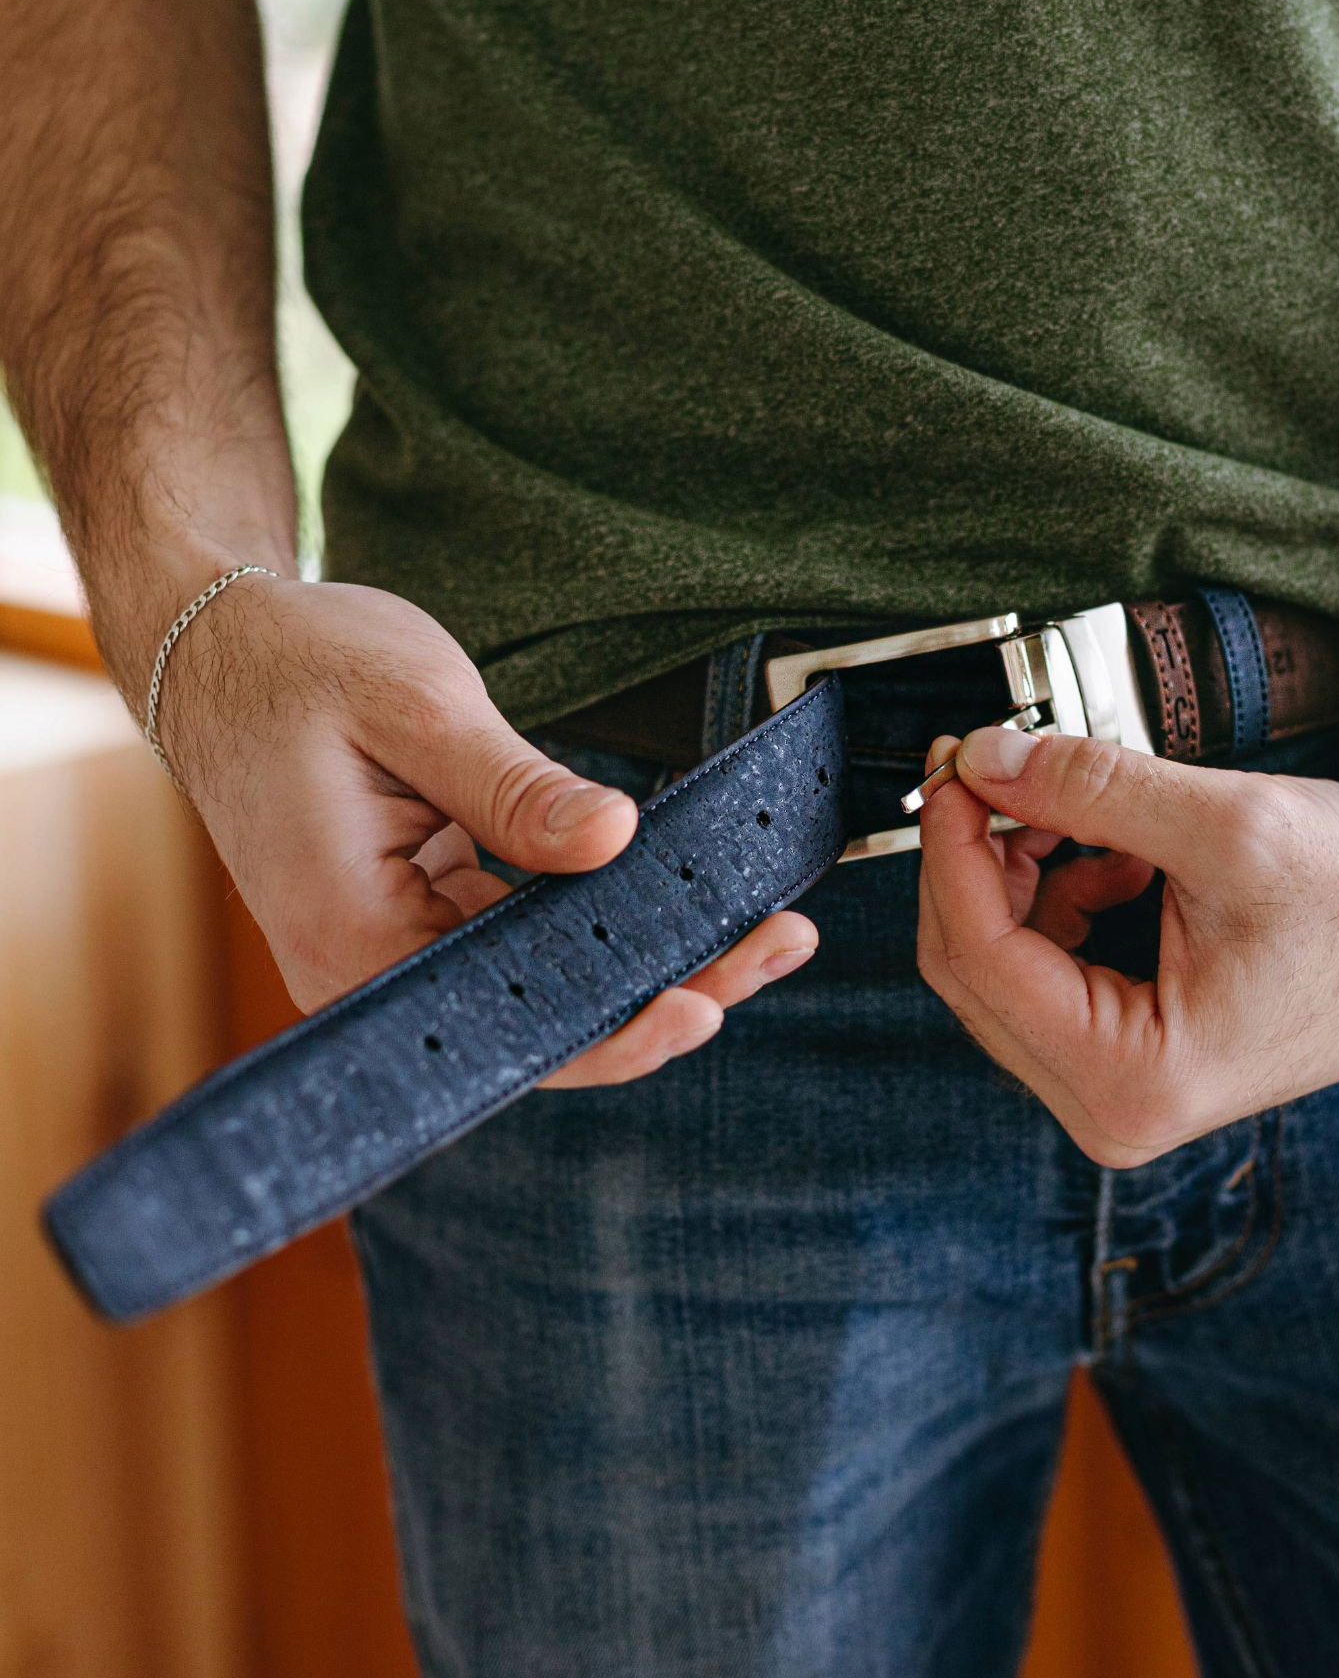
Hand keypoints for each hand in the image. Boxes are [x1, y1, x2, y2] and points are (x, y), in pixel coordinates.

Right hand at [161, 574, 815, 1080]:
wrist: (221, 650)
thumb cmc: (296, 667)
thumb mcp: (414, 708)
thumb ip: (516, 787)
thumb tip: (620, 841)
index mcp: (353, 937)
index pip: (506, 1025)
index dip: (616, 1027)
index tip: (711, 996)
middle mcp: (368, 970)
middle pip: (540, 1020)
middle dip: (664, 990)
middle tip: (777, 944)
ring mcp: (395, 950)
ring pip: (544, 988)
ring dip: (647, 959)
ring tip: (761, 930)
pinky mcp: (421, 921)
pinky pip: (525, 948)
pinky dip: (602, 924)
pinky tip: (681, 901)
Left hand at [916, 724, 1338, 1165]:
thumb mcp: (1229, 828)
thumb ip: (1090, 788)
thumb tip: (982, 760)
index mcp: (1131, 1078)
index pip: (979, 957)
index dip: (950, 851)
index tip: (954, 768)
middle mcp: (1112, 1104)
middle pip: (973, 968)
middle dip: (975, 860)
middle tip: (988, 767)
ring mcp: (1114, 1085)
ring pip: (999, 961)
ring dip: (1022, 872)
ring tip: (1089, 814)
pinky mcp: (1122, 1052)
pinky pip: (1042, 965)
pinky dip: (1059, 894)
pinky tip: (1117, 854)